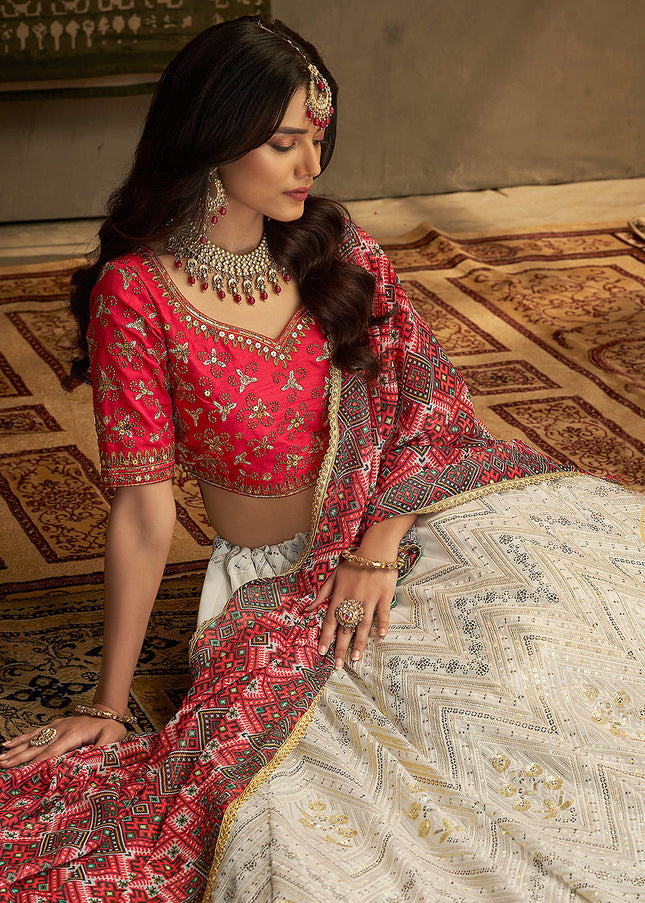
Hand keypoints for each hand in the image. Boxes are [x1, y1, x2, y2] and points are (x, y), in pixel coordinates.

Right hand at [0, 715, 126, 769]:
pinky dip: (21, 738)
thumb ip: (103, 749)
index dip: (38, 762)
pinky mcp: (55, 725)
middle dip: (19, 756)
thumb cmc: (111, 728)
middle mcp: (61, 730)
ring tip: (1, 757)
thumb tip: (92, 761)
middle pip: (38, 746)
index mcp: (73, 735)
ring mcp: (57, 726)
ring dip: (16, 748)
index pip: (53, 751)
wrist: (108, 711)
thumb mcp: (113, 738)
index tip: (24, 772)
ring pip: (33, 738)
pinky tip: (8, 743)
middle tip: (3, 765)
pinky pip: (36, 732)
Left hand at [306, 561, 397, 669]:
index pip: (330, 620)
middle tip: (338, 664)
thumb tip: (306, 609)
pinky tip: (380, 636)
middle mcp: (353, 599)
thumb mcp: (333, 576)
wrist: (375, 550)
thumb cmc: (353, 563)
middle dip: (341, 647)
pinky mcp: (384, 596)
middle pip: (346, 627)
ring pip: (363, 624)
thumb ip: (321, 594)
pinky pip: (383, 612)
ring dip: (359, 642)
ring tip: (356, 658)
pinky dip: (382, 624)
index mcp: (339, 595)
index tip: (322, 652)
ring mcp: (370, 598)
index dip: (326, 636)